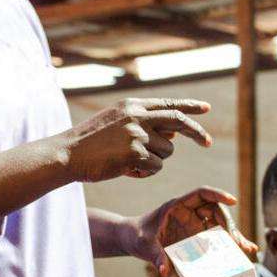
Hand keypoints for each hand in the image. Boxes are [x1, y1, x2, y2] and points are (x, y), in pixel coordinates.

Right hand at [58, 98, 211, 183]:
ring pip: (167, 150)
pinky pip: (156, 166)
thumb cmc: (89, 143)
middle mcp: (137, 116)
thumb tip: (173, 131)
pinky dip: (147, 172)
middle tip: (208, 142)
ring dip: (156, 160)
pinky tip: (128, 171)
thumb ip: (142, 123)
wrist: (68, 154)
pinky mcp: (135, 153)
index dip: (190, 106)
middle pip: (178, 121)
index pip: (168, 104)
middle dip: (197, 132)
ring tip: (132, 162)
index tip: (206, 108)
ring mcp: (137, 134)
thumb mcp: (115, 123)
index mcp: (132, 105)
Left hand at [133, 186, 254, 271]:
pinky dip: (230, 244)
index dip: (217, 195)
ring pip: (220, 226)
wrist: (132, 239)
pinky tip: (245, 251)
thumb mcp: (144, 245)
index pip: (201, 194)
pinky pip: (216, 238)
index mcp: (177, 206)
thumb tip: (165, 271)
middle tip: (235, 242)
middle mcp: (190, 213)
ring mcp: (195, 225)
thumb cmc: (137, 236)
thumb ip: (156, 256)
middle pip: (216, 212)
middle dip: (228, 225)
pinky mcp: (197, 237)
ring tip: (248, 250)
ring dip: (234, 237)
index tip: (232, 201)